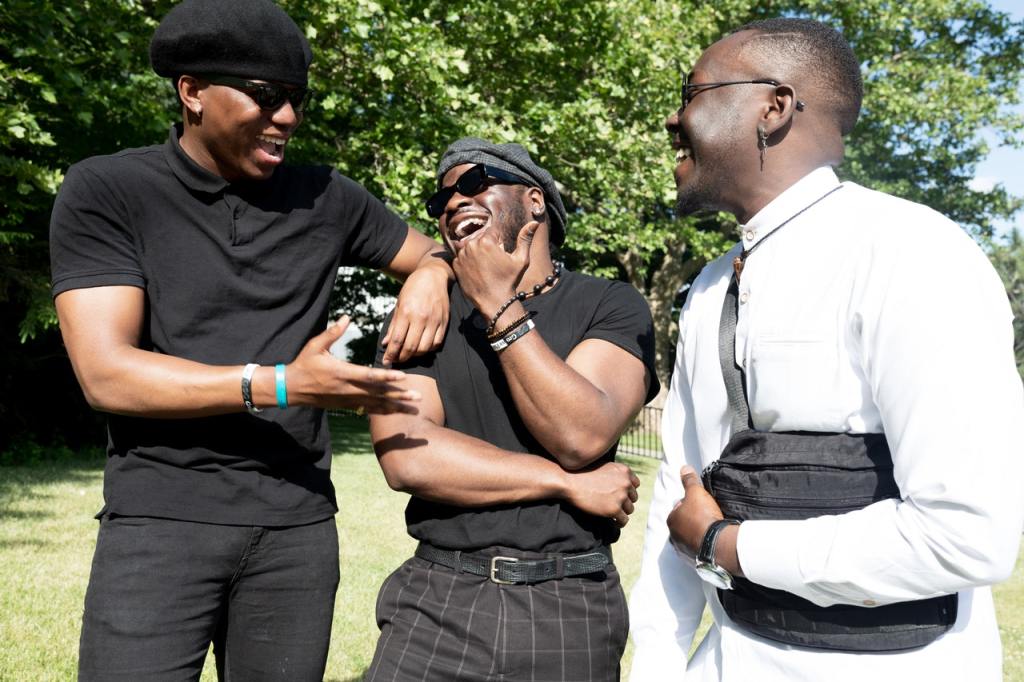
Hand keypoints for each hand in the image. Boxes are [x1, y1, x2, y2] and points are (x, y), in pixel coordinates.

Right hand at [289, 317, 420, 412]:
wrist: (292, 388)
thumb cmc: (304, 364)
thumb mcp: (315, 345)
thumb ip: (332, 332)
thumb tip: (347, 317)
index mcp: (341, 373)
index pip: (368, 375)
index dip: (386, 376)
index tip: (403, 376)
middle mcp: (347, 389)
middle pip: (377, 393)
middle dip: (399, 395)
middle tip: (418, 396)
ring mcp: (347, 400)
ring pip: (375, 404)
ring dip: (395, 406)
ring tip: (413, 408)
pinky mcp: (346, 406)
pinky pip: (367, 409)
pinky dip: (382, 411)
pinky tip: (396, 412)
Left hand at [381, 260, 450, 366]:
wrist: (433, 276)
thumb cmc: (412, 289)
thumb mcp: (399, 304)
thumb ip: (393, 326)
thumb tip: (385, 343)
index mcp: (406, 312)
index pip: (397, 340)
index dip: (391, 354)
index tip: (386, 361)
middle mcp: (421, 318)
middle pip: (410, 347)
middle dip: (402, 358)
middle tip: (396, 360)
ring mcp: (434, 321)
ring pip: (424, 348)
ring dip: (415, 356)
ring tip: (408, 354)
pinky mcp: (444, 322)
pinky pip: (437, 343)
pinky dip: (428, 350)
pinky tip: (421, 348)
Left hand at [452, 220, 538, 317]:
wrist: (494, 302)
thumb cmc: (509, 280)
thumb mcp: (521, 259)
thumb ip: (525, 238)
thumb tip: (534, 222)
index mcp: (486, 241)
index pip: (492, 232)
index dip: (499, 242)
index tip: (501, 254)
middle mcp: (470, 246)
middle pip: (480, 237)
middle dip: (487, 245)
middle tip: (494, 263)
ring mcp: (461, 256)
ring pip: (470, 246)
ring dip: (477, 252)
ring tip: (485, 267)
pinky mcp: (456, 265)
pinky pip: (462, 256)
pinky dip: (468, 261)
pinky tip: (477, 271)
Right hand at [562, 461, 640, 527]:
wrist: (570, 481)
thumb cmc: (583, 473)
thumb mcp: (604, 466)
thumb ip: (616, 473)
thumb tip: (625, 483)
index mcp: (624, 471)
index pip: (635, 484)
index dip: (627, 490)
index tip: (620, 494)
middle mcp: (626, 483)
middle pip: (633, 498)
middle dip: (624, 501)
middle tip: (613, 504)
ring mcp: (621, 496)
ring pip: (630, 509)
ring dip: (621, 511)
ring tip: (611, 512)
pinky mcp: (614, 509)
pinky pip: (623, 520)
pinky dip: (619, 522)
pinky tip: (612, 521)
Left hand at [666, 465, 722, 558]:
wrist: (716, 543)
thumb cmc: (703, 515)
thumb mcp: (696, 493)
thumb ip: (690, 481)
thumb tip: (684, 468)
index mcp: (671, 520)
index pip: (679, 508)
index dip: (691, 504)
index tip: (702, 504)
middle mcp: (674, 537)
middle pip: (685, 524)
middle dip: (694, 520)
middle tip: (708, 516)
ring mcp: (683, 550)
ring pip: (691, 538)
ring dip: (699, 534)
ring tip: (712, 529)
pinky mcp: (694, 561)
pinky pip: (699, 550)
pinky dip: (704, 546)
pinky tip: (714, 541)